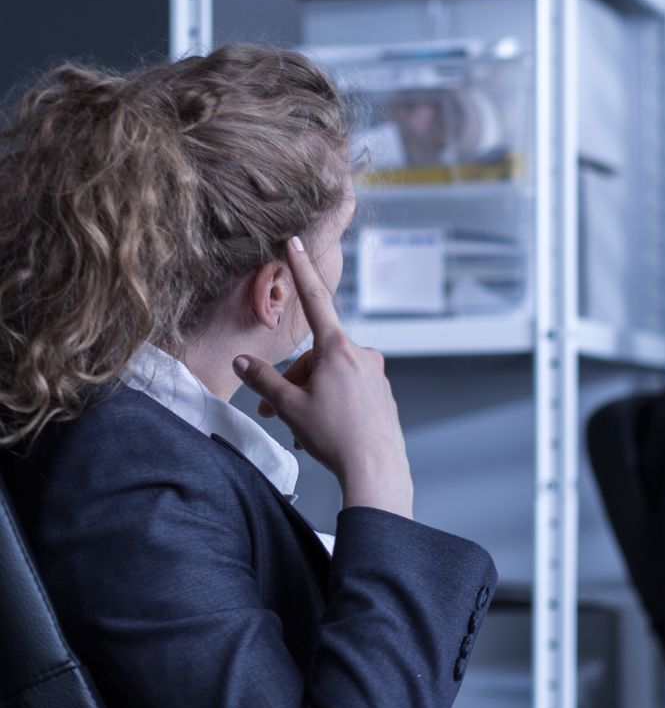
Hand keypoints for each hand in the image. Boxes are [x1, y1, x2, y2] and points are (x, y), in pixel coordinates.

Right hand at [233, 237, 412, 515]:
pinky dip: (329, 404)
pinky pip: (346, 390)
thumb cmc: (334, 435)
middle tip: (274, 411)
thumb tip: (240, 360)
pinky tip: (320, 432)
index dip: (301, 270)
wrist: (376, 467)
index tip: (296, 240)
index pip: (315, 300)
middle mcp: (361, 354)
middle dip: (291, 380)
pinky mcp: (381, 391)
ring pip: (329, 375)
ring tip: (299, 429)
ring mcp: (374, 373)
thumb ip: (262, 380)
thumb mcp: (289, 406)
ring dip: (308, 396)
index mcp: (338, 349)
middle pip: (314, 355)